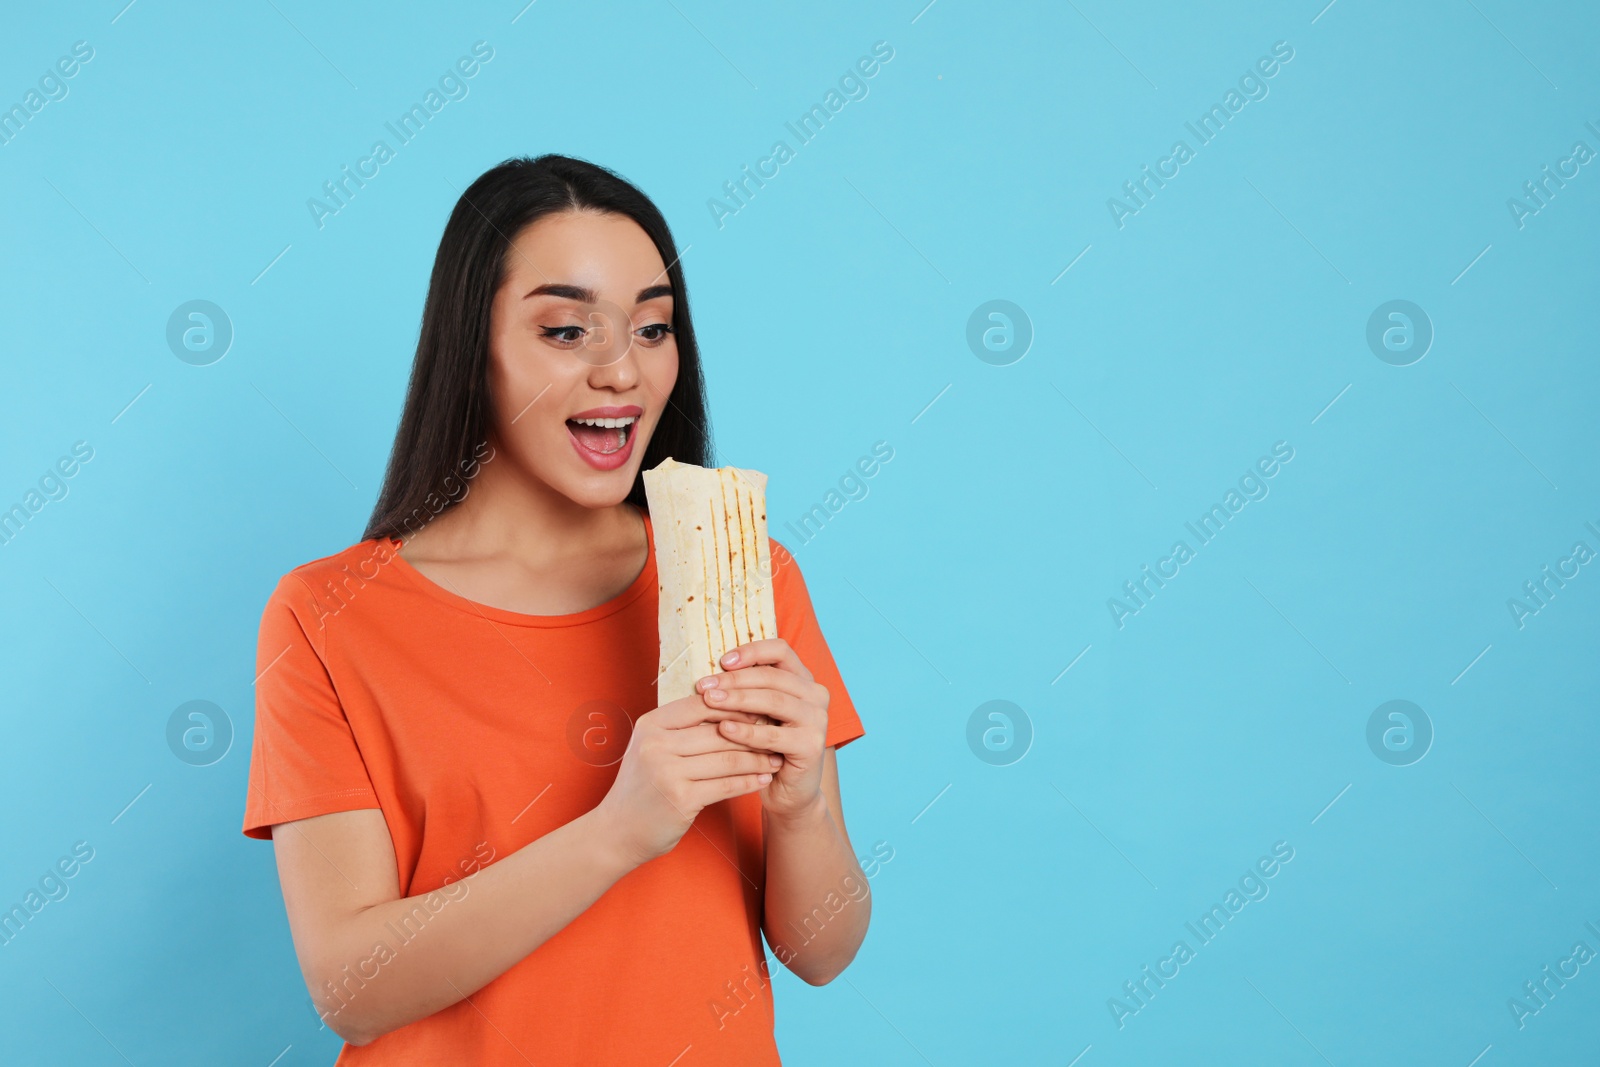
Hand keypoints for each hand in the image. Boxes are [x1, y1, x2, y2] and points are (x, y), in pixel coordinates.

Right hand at [592, 694, 779, 866]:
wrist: (617, 831)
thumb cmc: (641, 786)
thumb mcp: (652, 747)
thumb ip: (682, 728)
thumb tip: (731, 707)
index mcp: (651, 724)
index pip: (702, 704)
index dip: (735, 704)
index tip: (761, 707)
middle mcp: (656, 744)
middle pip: (719, 731)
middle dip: (753, 732)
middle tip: (778, 732)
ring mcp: (667, 772)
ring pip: (727, 758)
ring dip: (757, 758)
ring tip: (776, 757)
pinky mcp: (680, 799)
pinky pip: (726, 785)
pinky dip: (749, 781)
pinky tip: (764, 778)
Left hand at [697, 638, 829, 821]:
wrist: (788, 791)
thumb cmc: (766, 747)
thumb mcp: (758, 713)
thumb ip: (746, 690)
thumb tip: (709, 672)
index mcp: (803, 680)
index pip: (780, 650)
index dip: (751, 651)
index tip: (722, 661)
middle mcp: (816, 695)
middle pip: (772, 675)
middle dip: (734, 679)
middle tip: (704, 685)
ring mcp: (818, 720)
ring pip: (774, 700)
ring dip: (738, 700)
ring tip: (709, 701)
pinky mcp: (812, 746)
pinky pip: (773, 735)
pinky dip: (746, 731)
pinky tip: (723, 729)